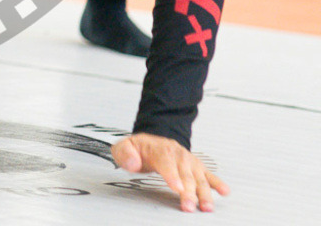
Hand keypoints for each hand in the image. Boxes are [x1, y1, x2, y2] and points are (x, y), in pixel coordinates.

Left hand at [112, 134, 228, 212]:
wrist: (150, 142)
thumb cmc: (138, 149)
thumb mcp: (124, 148)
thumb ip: (125, 154)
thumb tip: (134, 163)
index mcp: (159, 149)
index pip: (166, 162)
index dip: (172, 175)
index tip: (177, 188)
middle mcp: (177, 154)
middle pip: (185, 173)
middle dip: (188, 191)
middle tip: (189, 206)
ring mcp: (188, 160)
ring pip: (199, 177)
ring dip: (204, 193)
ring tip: (207, 207)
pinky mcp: (196, 167)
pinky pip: (208, 175)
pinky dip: (217, 183)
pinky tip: (225, 191)